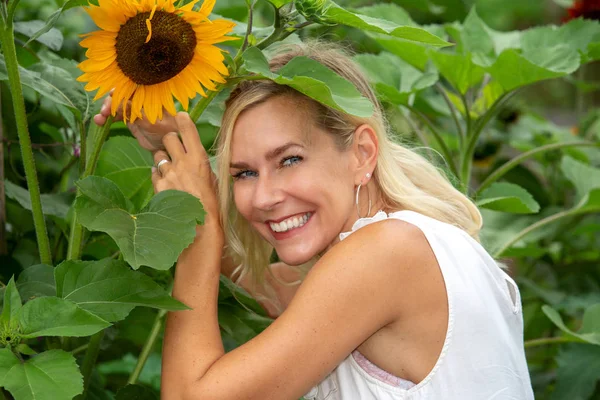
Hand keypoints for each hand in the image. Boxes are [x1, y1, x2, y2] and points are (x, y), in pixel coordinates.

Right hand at [93, 90, 176, 151]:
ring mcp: (133, 108)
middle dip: (110, 102)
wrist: (169, 145)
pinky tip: (99, 122)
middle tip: (105, 112)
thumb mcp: (151, 121)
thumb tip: (119, 101)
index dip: (120, 89)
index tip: (111, 95)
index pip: (131, 86)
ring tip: (99, 120)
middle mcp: (139, 99)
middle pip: (120, 95)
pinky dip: (106, 119)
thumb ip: (135, 112)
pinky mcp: (129, 119)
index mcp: (148, 94)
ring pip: (115, 106)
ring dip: (105, 111)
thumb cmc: (167, 130)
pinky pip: (115, 116)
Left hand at [152, 112, 220, 227]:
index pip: (187, 129)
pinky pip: (154, 174)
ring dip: (163, 160)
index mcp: (199, 159)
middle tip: (173, 149)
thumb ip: (201, 165)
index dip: (182, 120)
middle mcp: (182, 162)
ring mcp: (168, 174)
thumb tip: (194, 157)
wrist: (201, 227)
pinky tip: (167, 185)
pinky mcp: (159, 186)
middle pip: (168, 138)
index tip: (179, 116)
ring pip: (158, 156)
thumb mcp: (213, 180)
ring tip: (171, 172)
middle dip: (169, 141)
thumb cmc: (212, 205)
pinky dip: (158, 176)